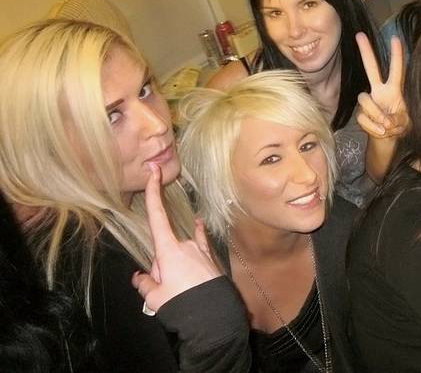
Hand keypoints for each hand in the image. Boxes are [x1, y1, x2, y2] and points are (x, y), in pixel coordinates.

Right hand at [132, 163, 221, 313]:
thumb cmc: (182, 305)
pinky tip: (199, 224)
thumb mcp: (155, 298)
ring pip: (179, 254)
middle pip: (164, 249)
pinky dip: (197, 237)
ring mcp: (199, 250)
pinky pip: (199, 244)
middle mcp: (185, 244)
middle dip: (161, 266)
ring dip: (175, 268)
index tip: (154, 172)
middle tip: (166, 288)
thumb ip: (145, 284)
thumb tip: (140, 276)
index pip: (157, 216)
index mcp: (168, 250)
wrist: (214, 315)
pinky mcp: (210, 257)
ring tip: (181, 290)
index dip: (153, 193)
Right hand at [355, 33, 407, 139]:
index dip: (396, 55)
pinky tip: (380, 131)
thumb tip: (385, 121)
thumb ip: (397, 119)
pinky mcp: (361, 114)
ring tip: (387, 126)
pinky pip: (363, 118)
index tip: (395, 38)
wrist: (388, 140)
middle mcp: (380, 91)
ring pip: (364, 99)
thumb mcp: (406, 122)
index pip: (397, 69)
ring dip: (377, 115)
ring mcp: (369, 101)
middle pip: (371, 68)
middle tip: (360, 35)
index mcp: (395, 89)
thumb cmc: (401, 126)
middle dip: (366, 51)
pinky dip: (373, 127)